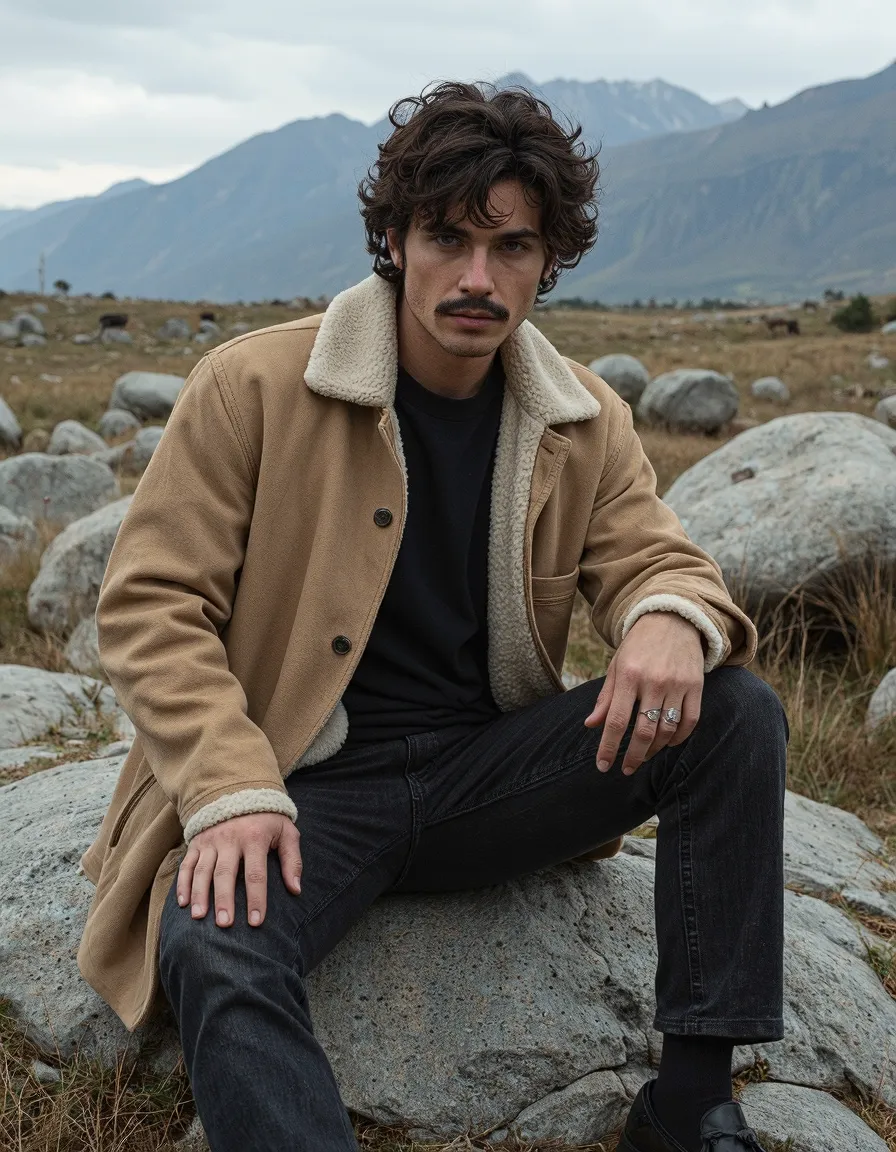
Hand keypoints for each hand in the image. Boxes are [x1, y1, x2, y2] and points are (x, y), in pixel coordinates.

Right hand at [176, 812, 301, 928]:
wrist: (241, 791)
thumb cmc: (268, 819)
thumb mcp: (286, 832)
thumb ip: (292, 860)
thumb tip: (296, 889)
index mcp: (254, 838)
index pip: (256, 873)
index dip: (256, 899)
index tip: (256, 922)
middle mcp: (230, 839)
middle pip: (225, 874)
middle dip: (224, 900)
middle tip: (225, 924)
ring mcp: (210, 840)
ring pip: (202, 870)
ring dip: (199, 894)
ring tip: (199, 917)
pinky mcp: (196, 842)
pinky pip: (186, 865)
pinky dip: (182, 884)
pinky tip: (182, 904)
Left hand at [583, 612, 703, 774]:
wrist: (672, 619)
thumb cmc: (638, 646)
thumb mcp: (616, 666)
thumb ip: (606, 698)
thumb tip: (590, 725)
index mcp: (629, 675)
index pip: (617, 720)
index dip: (608, 747)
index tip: (603, 766)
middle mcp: (654, 681)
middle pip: (644, 731)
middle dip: (632, 756)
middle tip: (625, 769)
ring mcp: (678, 685)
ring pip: (667, 730)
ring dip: (654, 750)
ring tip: (642, 756)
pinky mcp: (696, 686)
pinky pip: (690, 722)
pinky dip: (678, 739)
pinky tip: (667, 744)